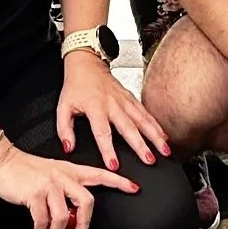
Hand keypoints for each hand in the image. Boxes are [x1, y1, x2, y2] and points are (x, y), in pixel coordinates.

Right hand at [0, 142, 136, 228]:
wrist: (2, 161)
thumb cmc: (26, 171)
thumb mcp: (52, 174)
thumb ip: (66, 191)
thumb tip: (73, 218)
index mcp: (70, 170)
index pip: (100, 174)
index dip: (119, 182)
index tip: (134, 188)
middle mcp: (63, 176)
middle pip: (87, 202)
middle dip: (85, 224)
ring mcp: (49, 184)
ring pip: (64, 215)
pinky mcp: (35, 193)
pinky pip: (44, 220)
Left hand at [55, 47, 169, 173]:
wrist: (86, 63)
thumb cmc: (75, 86)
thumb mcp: (63, 106)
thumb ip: (64, 129)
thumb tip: (68, 147)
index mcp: (95, 107)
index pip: (102, 132)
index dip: (108, 150)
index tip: (114, 165)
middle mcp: (113, 104)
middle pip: (129, 127)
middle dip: (140, 145)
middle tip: (149, 160)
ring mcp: (124, 100)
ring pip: (142, 120)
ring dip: (155, 136)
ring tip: (163, 150)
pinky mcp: (131, 98)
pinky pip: (146, 113)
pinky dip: (156, 125)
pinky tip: (164, 136)